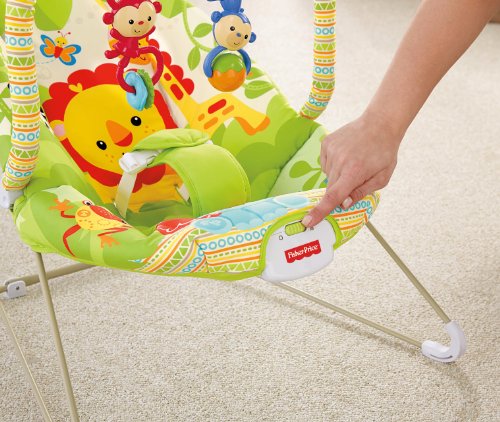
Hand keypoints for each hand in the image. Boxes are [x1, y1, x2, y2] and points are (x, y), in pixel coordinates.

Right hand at [302, 112, 402, 226]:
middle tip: (355, 177)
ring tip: (353, 161)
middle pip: (331, 187)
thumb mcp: (382, 178)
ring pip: (328, 175)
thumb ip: (362, 192)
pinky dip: (334, 164)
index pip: (333, 196)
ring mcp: (331, 150)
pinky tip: (346, 155)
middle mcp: (339, 161)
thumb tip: (343, 204)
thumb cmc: (383, 152)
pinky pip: (325, 163)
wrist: (379, 123)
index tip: (307, 222)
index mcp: (354, 171)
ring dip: (338, 175)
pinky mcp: (326, 143)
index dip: (320, 211)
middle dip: (340, 189)